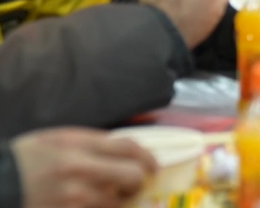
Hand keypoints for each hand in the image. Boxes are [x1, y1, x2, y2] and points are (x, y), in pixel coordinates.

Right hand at [13, 127, 156, 207]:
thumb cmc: (25, 160)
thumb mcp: (57, 140)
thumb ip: (91, 144)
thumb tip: (124, 153)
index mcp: (77, 144)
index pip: (128, 147)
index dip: (147, 158)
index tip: (152, 167)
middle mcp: (79, 169)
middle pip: (131, 176)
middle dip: (136, 183)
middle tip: (132, 187)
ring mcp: (73, 197)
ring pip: (115, 202)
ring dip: (115, 203)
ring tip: (106, 199)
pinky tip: (91, 206)